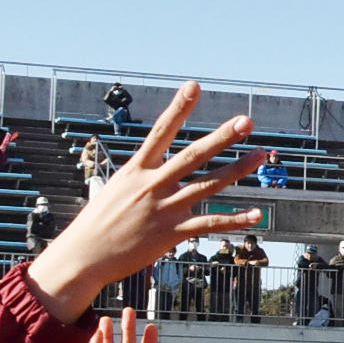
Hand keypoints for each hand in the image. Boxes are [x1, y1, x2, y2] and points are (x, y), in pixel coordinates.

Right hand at [26, 82, 263, 322]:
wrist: (83, 256)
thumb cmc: (97, 223)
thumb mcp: (116, 188)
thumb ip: (141, 176)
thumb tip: (155, 166)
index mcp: (137, 170)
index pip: (161, 131)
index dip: (178, 107)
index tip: (194, 85)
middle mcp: (153, 185)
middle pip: (193, 155)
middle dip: (222, 136)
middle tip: (246, 121)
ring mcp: (164, 209)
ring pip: (209, 185)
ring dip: (238, 169)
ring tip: (260, 155)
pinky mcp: (171, 233)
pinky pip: (210, 223)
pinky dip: (235, 219)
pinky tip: (257, 214)